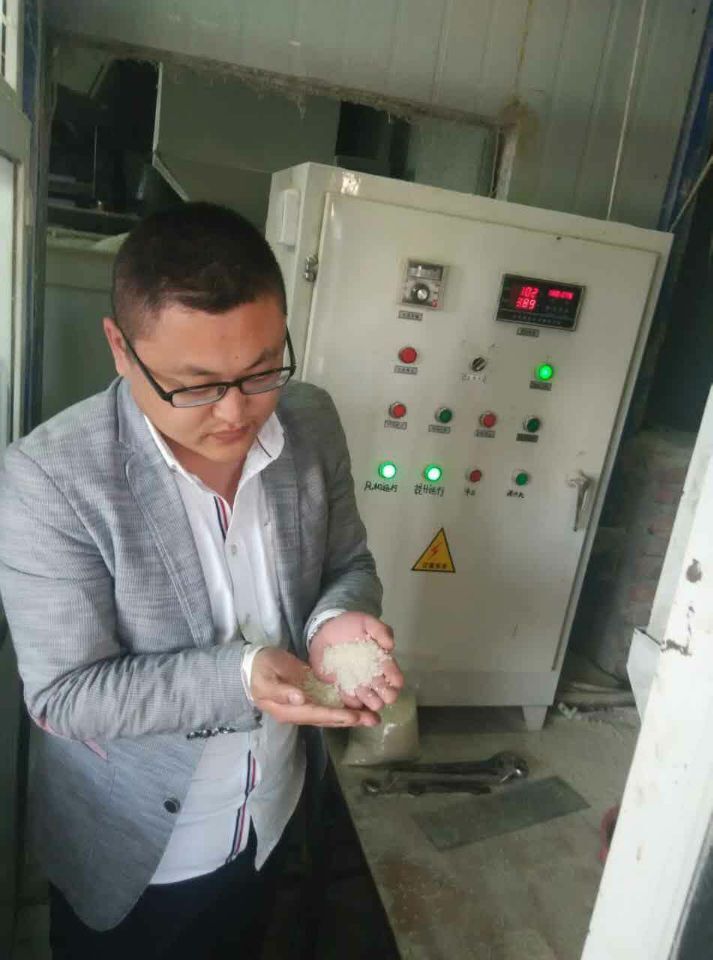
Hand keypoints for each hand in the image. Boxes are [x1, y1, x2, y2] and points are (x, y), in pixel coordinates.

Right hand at [250, 647, 378, 726]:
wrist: (252, 666)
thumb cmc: (258, 670)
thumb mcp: (266, 678)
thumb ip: (281, 691)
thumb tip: (299, 699)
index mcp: (289, 710)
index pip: (317, 714)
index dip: (336, 715)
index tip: (354, 717)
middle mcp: (300, 711)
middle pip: (329, 718)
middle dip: (351, 719)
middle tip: (374, 719)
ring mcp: (306, 704)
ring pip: (332, 712)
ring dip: (352, 715)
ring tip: (373, 715)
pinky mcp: (310, 694)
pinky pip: (329, 702)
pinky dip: (344, 704)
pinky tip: (359, 703)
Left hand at [309, 611, 403, 711]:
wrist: (324, 630)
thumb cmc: (349, 625)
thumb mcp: (366, 622)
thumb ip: (380, 630)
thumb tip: (391, 646)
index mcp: (381, 661)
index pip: (393, 674)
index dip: (396, 679)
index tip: (396, 682)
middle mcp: (372, 675)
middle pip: (385, 691)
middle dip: (387, 694)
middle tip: (384, 693)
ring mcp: (357, 683)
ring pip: (369, 699)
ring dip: (370, 700)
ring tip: (368, 698)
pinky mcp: (341, 686)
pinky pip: (349, 699)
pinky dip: (351, 700)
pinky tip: (350, 696)